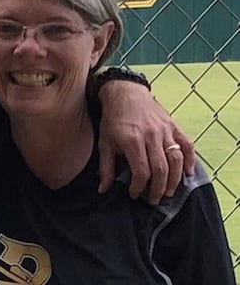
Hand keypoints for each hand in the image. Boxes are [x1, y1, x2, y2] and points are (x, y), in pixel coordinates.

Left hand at [96, 80, 194, 204]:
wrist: (125, 94)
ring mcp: (165, 130)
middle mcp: (151, 136)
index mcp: (132, 140)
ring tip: (169, 192)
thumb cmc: (113, 120)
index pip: (141, 171)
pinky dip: (191, 161)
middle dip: (158, 189)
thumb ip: (106, 167)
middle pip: (161, 169)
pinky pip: (187, 145)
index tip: (134, 194)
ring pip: (176, 160)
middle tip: (153, 200)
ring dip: (175, 180)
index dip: (139, 187)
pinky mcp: (174, 126)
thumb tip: (103, 190)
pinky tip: (188, 174)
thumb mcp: (104, 143)